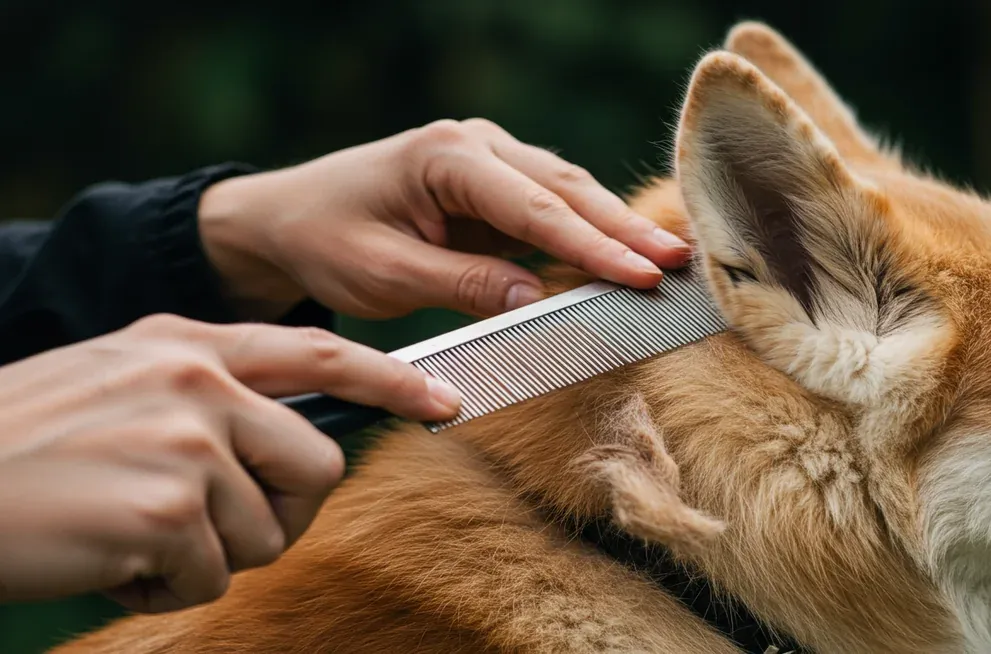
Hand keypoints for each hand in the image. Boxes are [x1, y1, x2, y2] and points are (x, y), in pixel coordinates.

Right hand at [0, 314, 459, 612]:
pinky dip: (163, 588)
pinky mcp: (165, 510)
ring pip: (267, 533)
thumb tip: (291, 442)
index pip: (320, 353)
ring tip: (132, 533)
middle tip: (210, 527)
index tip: (444, 403)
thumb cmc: (24, 442)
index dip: (392, 381)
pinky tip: (108, 559)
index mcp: (189, 342)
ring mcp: (184, 441)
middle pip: (317, 465)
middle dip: (278, 513)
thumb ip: (208, 393)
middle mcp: (196, 381)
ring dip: (207, 555)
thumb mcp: (121, 379)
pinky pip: (212, 576)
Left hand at [197, 118, 691, 321]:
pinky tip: (623, 261)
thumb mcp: (383, 273)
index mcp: (446, 157)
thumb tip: (534, 296)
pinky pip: (550, 211)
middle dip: (624, 229)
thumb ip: (461, 284)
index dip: (593, 245)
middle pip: (566, 188)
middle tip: (682, 264)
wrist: (287, 221)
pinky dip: (586, 236)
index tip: (642, 274)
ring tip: (669, 264)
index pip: (535, 206)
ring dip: (615, 230)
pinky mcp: (492, 190)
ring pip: (567, 194)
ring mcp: (488, 163)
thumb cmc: (325, 240)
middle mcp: (476, 148)